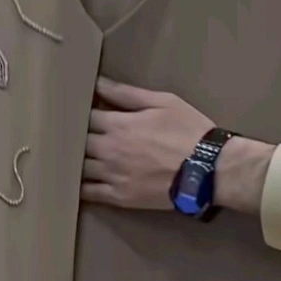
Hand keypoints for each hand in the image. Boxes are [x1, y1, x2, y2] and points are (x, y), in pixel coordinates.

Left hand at [82, 79, 213, 210]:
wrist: (207, 170)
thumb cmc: (189, 131)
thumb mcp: (163, 102)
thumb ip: (127, 94)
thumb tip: (99, 83)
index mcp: (119, 125)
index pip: (86, 116)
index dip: (82, 113)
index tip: (79, 112)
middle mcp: (109, 151)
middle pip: (79, 142)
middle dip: (77, 136)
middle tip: (73, 134)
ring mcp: (112, 176)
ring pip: (81, 167)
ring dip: (76, 160)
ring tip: (74, 156)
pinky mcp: (119, 197)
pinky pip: (90, 193)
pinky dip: (80, 187)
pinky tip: (76, 181)